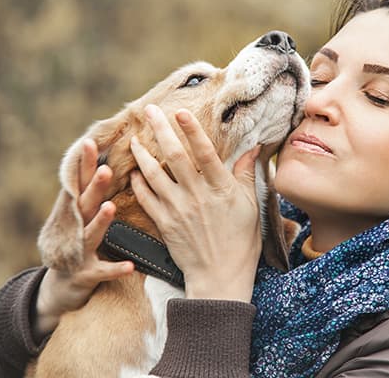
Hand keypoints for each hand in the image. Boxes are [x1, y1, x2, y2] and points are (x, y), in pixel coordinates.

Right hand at [32, 139, 133, 340]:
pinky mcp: (85, 274)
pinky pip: (103, 271)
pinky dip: (115, 269)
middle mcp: (75, 228)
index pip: (82, 183)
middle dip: (95, 187)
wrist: (59, 287)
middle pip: (85, 203)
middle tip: (107, 169)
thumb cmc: (77, 244)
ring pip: (90, 234)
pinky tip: (130, 266)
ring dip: (100, 221)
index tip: (91, 142)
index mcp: (77, 211)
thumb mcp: (82, 218)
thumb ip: (93, 195)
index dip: (86, 164)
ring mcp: (78, 251)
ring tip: (111, 207)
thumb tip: (111, 163)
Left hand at [130, 105, 261, 302]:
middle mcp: (196, 195)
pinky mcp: (164, 223)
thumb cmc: (241, 242)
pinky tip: (133, 172)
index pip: (204, 152)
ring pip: (153, 175)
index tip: (180, 111)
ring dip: (141, 154)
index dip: (191, 130)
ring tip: (134, 138)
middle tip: (149, 110)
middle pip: (174, 156)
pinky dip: (137, 184)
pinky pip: (145, 199)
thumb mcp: (251, 206)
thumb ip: (247, 174)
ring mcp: (177, 209)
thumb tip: (255, 148)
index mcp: (220, 189)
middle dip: (160, 130)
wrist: (220, 277)